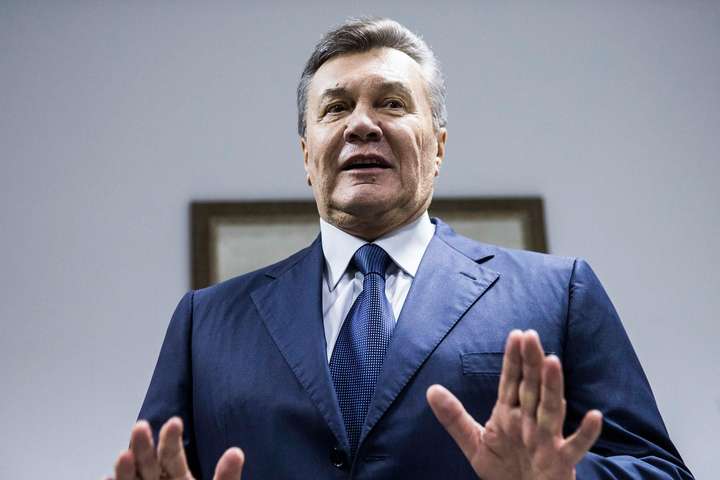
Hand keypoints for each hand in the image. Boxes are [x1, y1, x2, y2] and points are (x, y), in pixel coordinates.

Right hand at [108, 417, 243, 479]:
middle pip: (148, 463)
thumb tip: (236, 452)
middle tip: (141, 426)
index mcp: (177, 478)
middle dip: (144, 446)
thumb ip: (225, 477)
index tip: (174, 423)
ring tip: (124, 456)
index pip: (172, 454)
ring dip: (125, 468)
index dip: (171, 439)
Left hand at [427, 330, 601, 479]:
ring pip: (551, 409)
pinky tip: (594, 416)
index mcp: (510, 414)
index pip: (512, 381)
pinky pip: (575, 446)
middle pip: (531, 388)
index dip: (513, 359)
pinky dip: (586, 433)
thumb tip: (431, 390)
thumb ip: (454, 417)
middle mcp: (530, 422)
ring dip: (553, 386)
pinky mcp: (561, 461)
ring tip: (553, 361)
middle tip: (531, 336)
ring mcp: (547, 440)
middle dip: (531, 363)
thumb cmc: (504, 469)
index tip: (515, 334)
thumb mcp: (474, 442)